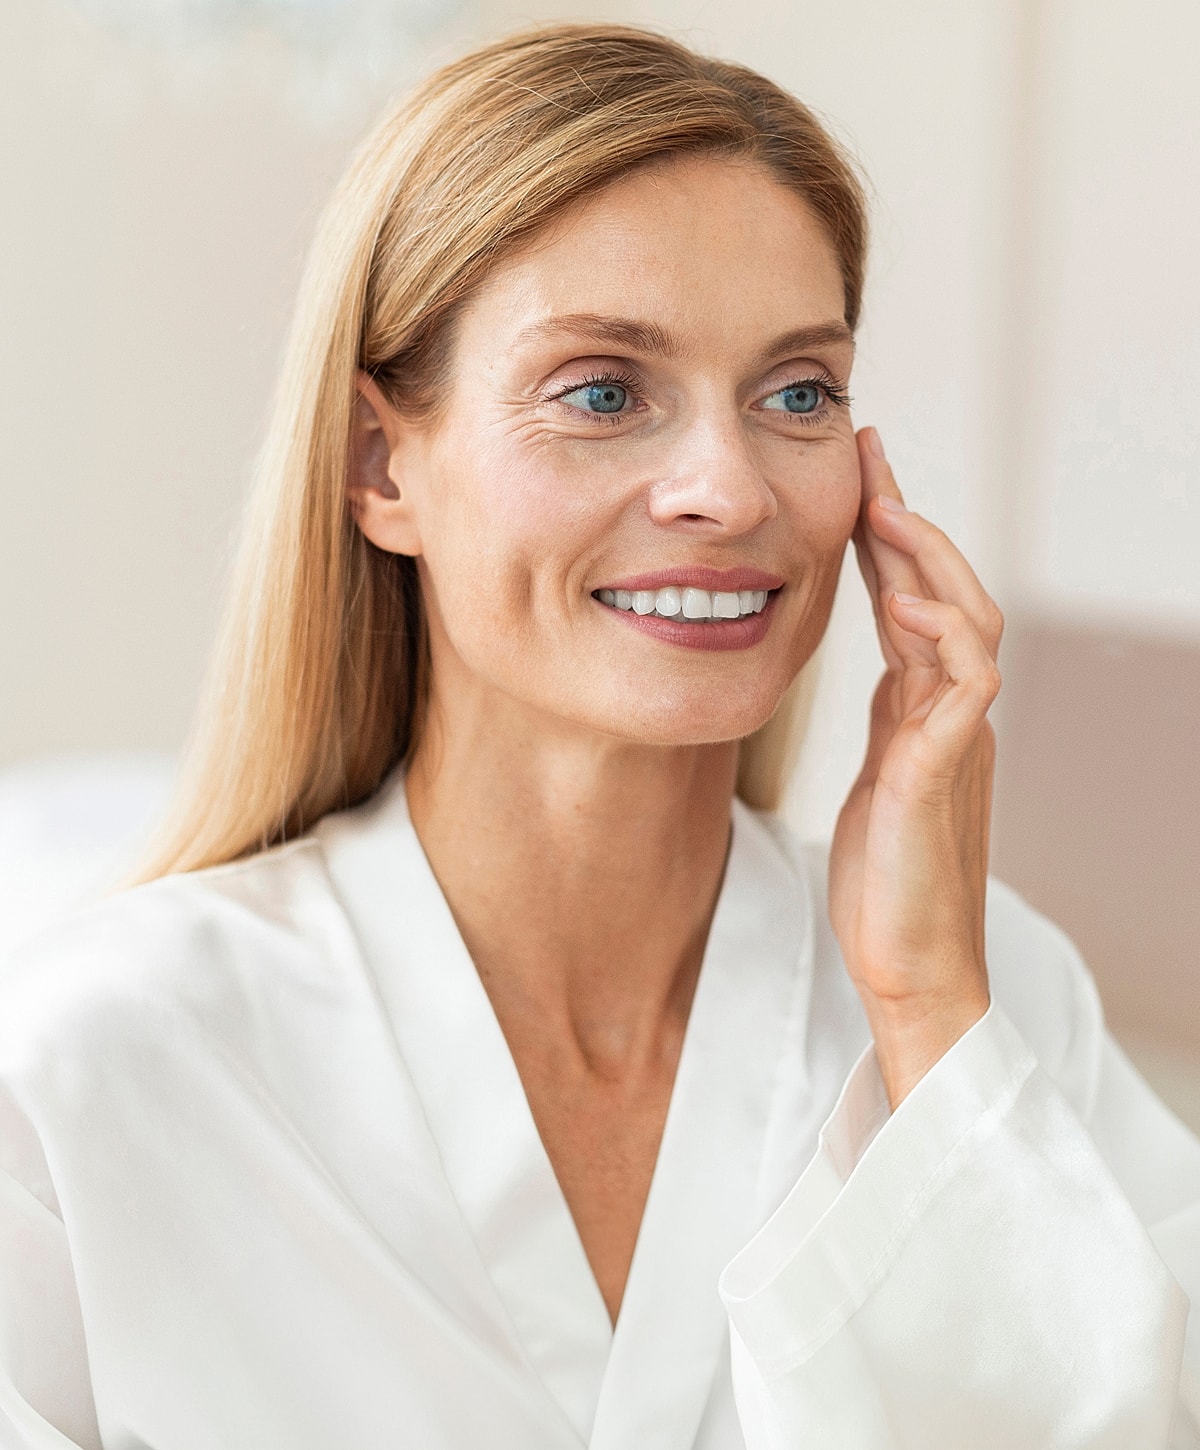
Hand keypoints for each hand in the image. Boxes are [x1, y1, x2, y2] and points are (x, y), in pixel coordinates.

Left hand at [828, 426, 1001, 1109]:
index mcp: (926, 714)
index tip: (861, 481)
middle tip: (869, 460)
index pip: (914, 606)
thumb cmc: (887, 882)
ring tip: (886, 511)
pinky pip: (965, 687)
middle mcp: (950, 715)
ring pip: (968, 624)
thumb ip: (892, 720)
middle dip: (908, 524)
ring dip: (927, 563)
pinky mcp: (943, 774)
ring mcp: (955, 741)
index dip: (890, 543)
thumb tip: (888, 662)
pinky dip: (944, 639)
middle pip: (946, 594)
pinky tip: (909, 606)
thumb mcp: (879, 779)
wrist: (910, 966)